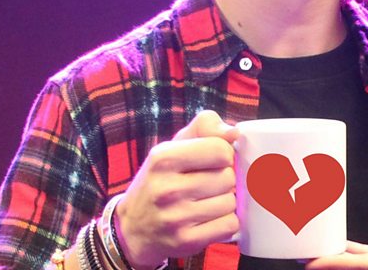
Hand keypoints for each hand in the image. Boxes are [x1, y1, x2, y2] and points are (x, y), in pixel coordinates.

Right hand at [115, 110, 239, 268]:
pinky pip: (229, 225)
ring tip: (204, 201)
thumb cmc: (161, 180)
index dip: (223, 155)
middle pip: (228, 178)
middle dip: (223, 180)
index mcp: (163, 159)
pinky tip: (208, 219)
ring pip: (231, 202)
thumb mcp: (174, 146)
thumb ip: (205, 127)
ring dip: (224, 202)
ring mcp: (175, 218)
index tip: (212, 161)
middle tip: (206, 184)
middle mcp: (167, 189)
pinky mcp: (186, 241)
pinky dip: (225, 222)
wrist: (133, 227)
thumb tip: (234, 132)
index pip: (221, 150)